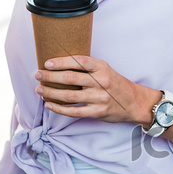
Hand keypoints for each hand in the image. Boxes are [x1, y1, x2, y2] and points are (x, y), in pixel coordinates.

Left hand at [35, 55, 158, 124]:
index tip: (47, 63)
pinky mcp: (98, 112)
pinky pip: (74, 111)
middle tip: (38, 75)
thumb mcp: (105, 70)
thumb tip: (59, 65)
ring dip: (51, 92)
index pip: (78, 61)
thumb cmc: (116, 84)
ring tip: (40, 89)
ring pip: (69, 96)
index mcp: (102, 67)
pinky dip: (59, 109)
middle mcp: (101, 82)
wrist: (134, 102)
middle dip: (50, 76)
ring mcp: (99, 98)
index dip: (61, 62)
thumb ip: (87, 68)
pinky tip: (50, 105)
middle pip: (70, 78)